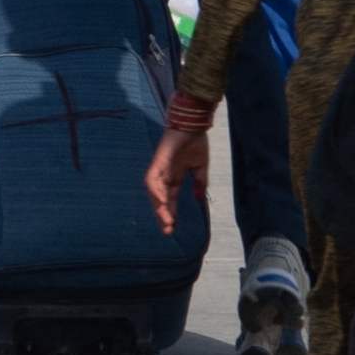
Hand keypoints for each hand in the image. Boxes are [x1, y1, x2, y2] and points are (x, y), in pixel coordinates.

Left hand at [147, 108, 211, 233]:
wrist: (192, 123)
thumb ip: (200, 183)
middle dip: (162, 215)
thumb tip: (200, 199)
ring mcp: (160, 168)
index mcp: (174, 177)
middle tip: (167, 231)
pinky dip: (156, 190)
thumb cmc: (195, 142)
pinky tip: (162, 201)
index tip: (173, 227)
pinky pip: (153, 178)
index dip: (171, 213)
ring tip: (166, 220)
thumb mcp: (200, 167)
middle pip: (159, 199)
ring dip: (159, 206)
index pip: (169, 199)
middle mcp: (165, 175)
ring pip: (154, 191)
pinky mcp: (159, 161)